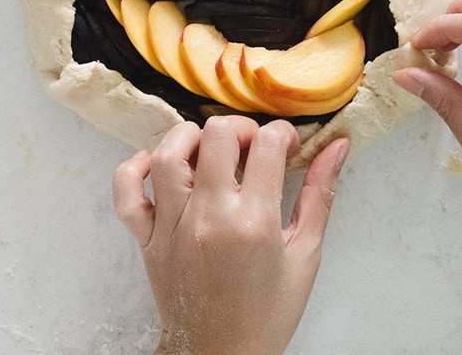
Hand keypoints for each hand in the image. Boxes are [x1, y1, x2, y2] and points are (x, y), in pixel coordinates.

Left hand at [114, 118, 346, 354]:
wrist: (221, 351)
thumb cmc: (268, 310)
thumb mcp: (305, 254)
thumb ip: (319, 195)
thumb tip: (336, 146)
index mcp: (254, 222)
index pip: (267, 146)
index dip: (282, 133)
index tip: (287, 145)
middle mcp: (209, 217)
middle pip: (215, 137)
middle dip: (240, 129)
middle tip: (253, 146)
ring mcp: (172, 226)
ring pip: (167, 154)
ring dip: (189, 138)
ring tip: (211, 149)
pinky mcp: (146, 238)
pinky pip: (125, 193)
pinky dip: (133, 169)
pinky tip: (154, 164)